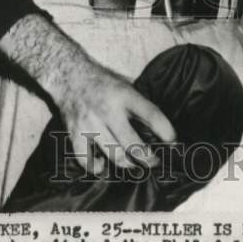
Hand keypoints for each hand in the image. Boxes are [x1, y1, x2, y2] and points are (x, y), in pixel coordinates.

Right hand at [0, 13, 175, 175]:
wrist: (69, 74)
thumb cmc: (102, 82)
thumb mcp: (124, 85)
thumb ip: (138, 103)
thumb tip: (160, 128)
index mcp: (124, 95)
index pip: (151, 114)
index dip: (166, 131)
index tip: (173, 143)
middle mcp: (108, 110)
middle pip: (132, 143)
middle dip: (148, 158)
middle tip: (155, 162)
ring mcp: (90, 123)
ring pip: (113, 154)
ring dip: (127, 164)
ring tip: (134, 165)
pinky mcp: (75, 133)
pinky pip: (86, 160)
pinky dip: (95, 167)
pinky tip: (102, 165)